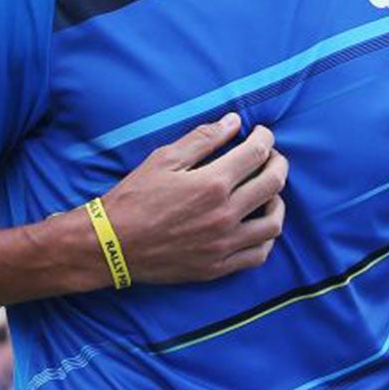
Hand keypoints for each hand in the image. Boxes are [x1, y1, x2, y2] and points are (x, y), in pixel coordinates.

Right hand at [95, 115, 286, 284]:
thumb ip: (203, 139)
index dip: (266, 137)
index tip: (262, 134)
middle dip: (278, 163)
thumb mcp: (164, 159)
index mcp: (212, 183)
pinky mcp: (217, 267)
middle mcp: (224, 215)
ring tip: (267, 192)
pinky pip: (258, 254)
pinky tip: (257, 225)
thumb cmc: (134, 198)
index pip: (258, 153)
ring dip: (277, 202)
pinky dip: (265, 238)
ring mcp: (223, 244)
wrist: (110, 245)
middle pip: (273, 183)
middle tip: (270, 157)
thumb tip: (234, 121)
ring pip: (273, 223)